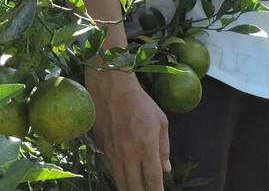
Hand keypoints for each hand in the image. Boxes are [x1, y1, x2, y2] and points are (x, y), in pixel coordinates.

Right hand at [86, 66, 169, 190]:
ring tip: (137, 190)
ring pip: (121, 183)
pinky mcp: (102, 150)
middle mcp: (129, 154)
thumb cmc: (140, 102)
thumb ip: (164, 148)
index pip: (153, 180)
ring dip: (130, 189)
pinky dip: (119, 178)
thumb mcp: (161, 121)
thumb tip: (166, 170)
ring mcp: (113, 154)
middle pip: (135, 187)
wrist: (111, 88)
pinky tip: (125, 179)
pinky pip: (112, 171)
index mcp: (147, 147)